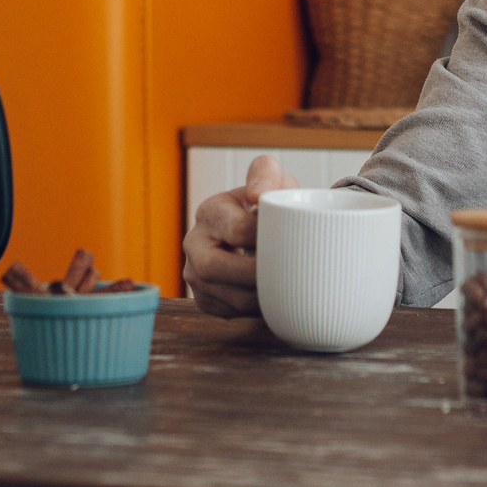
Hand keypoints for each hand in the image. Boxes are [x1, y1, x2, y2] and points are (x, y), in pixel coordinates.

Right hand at [182, 153, 293, 316]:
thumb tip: (259, 195)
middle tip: (289, 275)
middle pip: (216, 269)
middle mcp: (194, 243)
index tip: (291, 242)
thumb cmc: (270, 207)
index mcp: (210, 212)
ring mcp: (194, 275)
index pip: (236, 230)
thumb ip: (267, 174)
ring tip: (287, 287)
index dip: (267, 239)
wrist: (262, 233)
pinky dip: (255, 310)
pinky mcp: (205, 300)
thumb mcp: (273, 181)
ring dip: (261, 296)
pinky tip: (272, 297)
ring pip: (227, 296)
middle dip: (256, 276)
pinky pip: (229, 312)